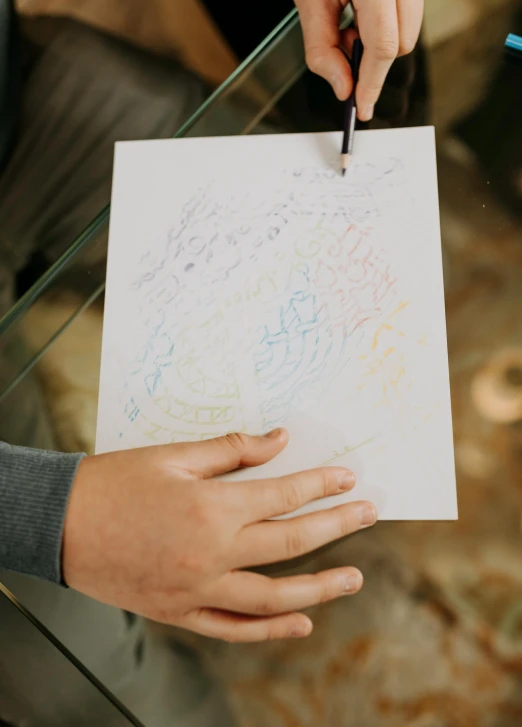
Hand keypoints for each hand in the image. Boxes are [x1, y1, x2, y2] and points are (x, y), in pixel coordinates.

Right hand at [63, 429, 376, 642]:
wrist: (60, 524)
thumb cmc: (115, 482)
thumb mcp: (173, 455)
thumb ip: (232, 450)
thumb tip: (278, 439)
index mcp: (211, 508)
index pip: (284, 496)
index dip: (320, 485)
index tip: (347, 478)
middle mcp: (212, 553)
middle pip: (291, 544)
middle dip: (337, 525)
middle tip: (369, 513)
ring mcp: (198, 589)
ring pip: (274, 596)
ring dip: (320, 588)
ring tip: (354, 577)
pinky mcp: (181, 611)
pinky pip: (234, 627)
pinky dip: (270, 629)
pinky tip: (301, 622)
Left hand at [282, 0, 429, 119]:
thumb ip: (321, 48)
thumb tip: (343, 87)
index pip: (383, 45)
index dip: (372, 82)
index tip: (362, 107)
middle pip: (402, 42)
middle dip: (373, 57)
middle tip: (342, 44)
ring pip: (409, 29)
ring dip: (379, 39)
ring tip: (350, 19)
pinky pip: (410, 9)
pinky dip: (386, 20)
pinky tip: (363, 5)